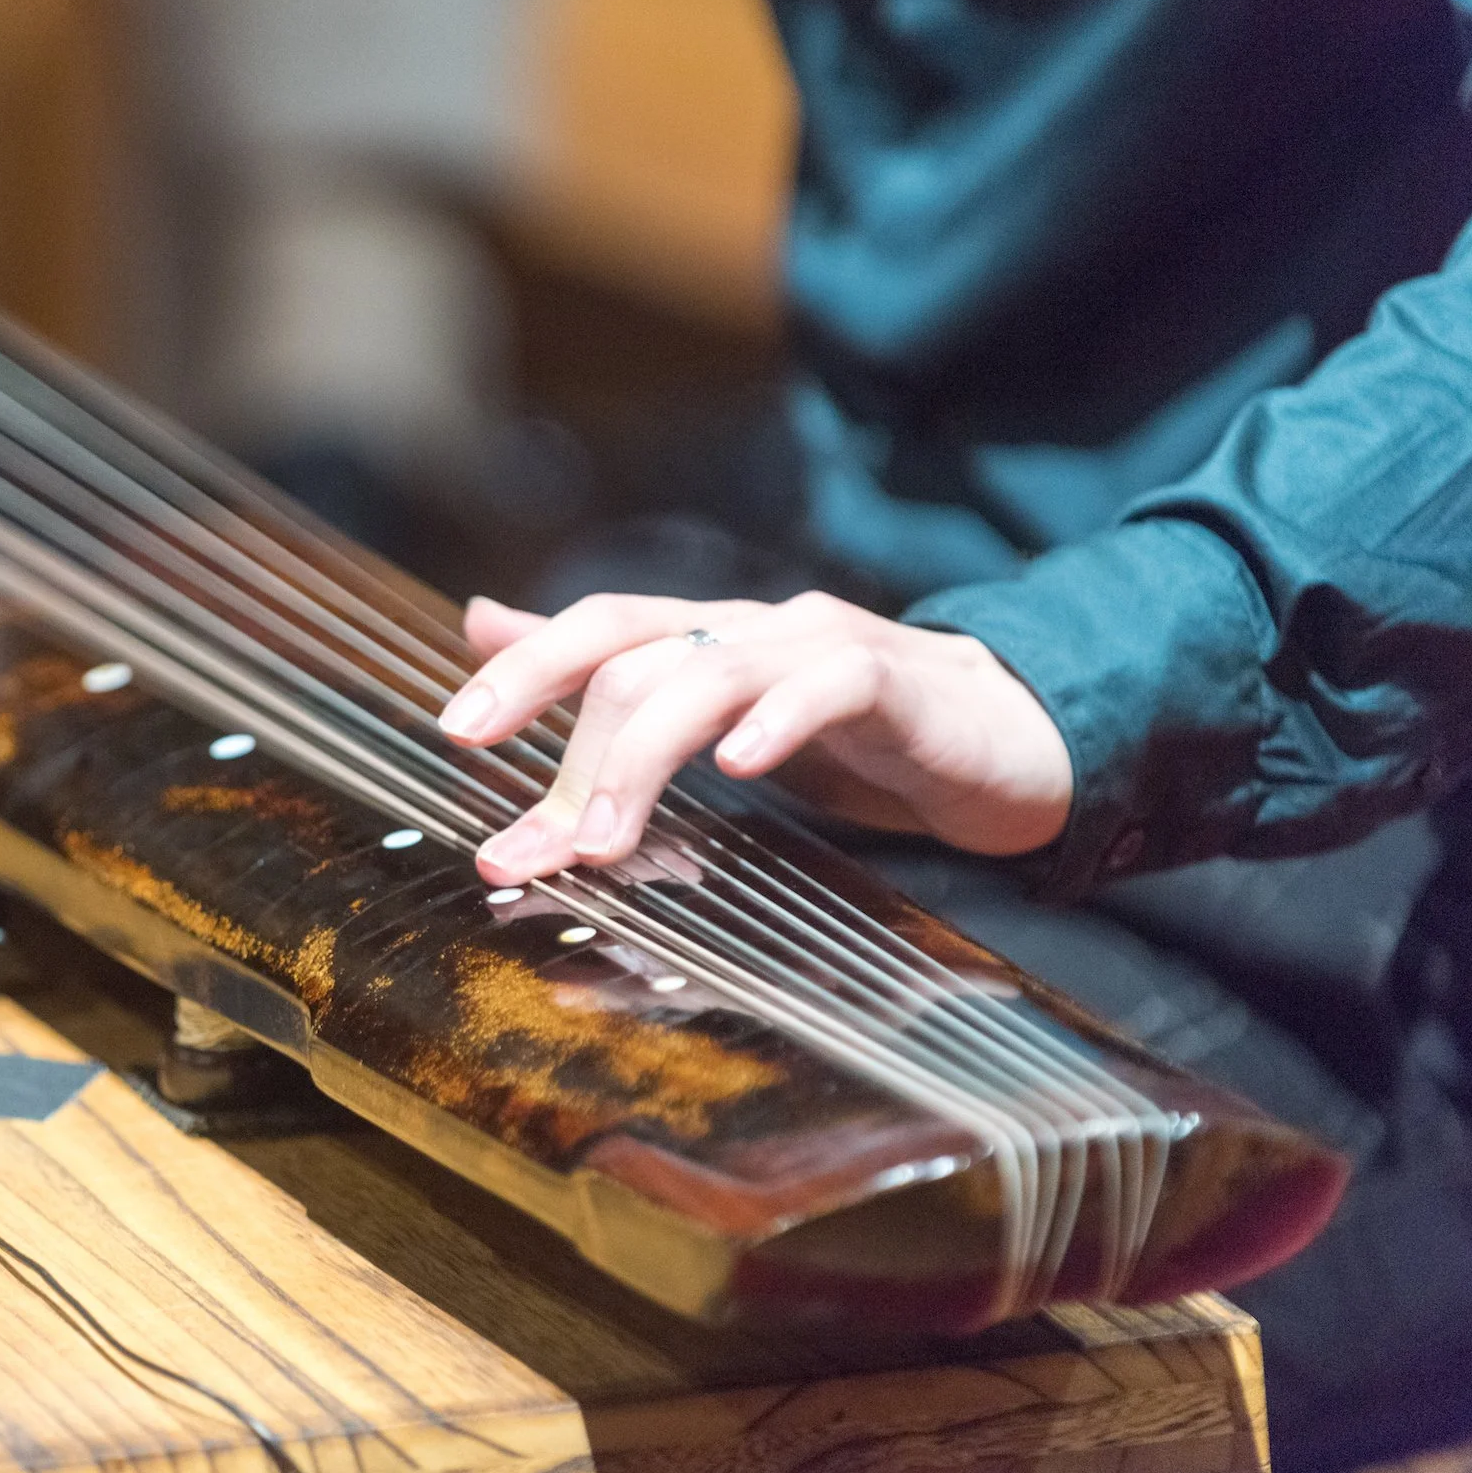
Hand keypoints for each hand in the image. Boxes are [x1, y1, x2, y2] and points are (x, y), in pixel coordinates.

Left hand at [440, 591, 1073, 884]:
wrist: (1015, 739)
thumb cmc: (858, 735)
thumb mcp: (719, 713)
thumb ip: (603, 674)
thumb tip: (481, 624)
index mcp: (708, 641)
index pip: (600, 630)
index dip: (526, 670)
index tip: (457, 732)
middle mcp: (754, 631)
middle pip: (638, 660)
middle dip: (568, 756)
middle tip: (525, 848)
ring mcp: (826, 650)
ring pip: (712, 673)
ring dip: (643, 758)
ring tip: (600, 840)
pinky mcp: (900, 686)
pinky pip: (831, 684)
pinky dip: (781, 718)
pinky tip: (742, 763)